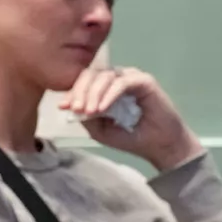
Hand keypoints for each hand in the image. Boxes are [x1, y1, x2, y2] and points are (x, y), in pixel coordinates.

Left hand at [62, 67, 201, 171]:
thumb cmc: (130, 137)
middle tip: (75, 109)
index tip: (62, 107)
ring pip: (104, 76)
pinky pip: (121, 83)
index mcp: (104, 87)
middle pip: (91, 75)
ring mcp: (130, 77)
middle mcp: (116, 78)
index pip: (83, 82)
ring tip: (89, 111)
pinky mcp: (143, 81)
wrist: (159, 146)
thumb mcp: (99, 129)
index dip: (72, 92)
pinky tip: (102, 108)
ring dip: (93, 94)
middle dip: (79, 92)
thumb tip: (69, 106)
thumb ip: (85, 116)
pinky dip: (109, 95)